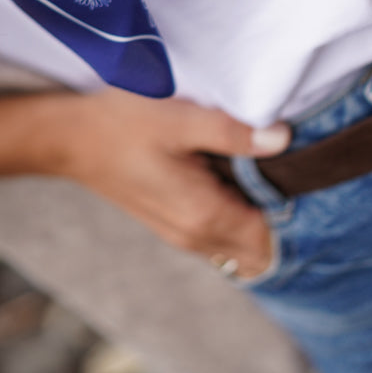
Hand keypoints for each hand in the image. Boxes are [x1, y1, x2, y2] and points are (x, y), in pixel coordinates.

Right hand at [49, 89, 290, 279]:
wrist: (67, 138)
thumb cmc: (121, 125)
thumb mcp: (181, 120)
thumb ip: (235, 133)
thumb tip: (283, 139)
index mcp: (203, 216)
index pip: (270, 241)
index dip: (292, 214)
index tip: (303, 179)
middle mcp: (195, 237)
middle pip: (257, 252)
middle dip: (280, 222)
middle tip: (292, 175)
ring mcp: (181, 235)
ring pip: (238, 247)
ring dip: (257, 219)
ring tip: (266, 173)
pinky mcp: (171, 223)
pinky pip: (219, 235)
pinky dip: (236, 216)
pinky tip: (236, 178)